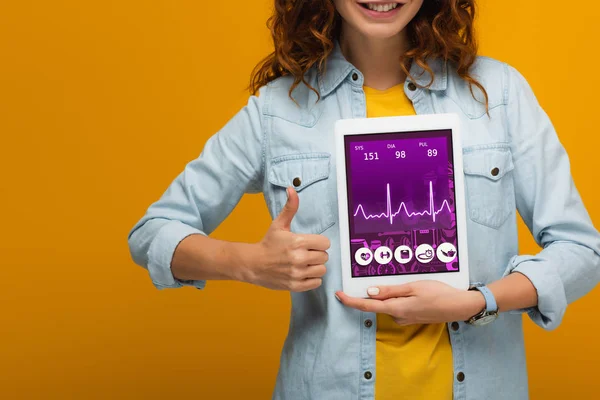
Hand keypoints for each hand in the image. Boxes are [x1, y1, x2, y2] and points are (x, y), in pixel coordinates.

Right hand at [249, 187, 330, 291]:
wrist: (252, 264)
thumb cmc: (268, 244)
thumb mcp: (278, 224)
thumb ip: (290, 208)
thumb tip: (292, 189)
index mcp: (298, 242)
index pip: (325, 243)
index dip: (319, 243)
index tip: (311, 243)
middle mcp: (299, 258)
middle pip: (324, 257)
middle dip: (317, 254)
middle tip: (306, 253)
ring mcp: (297, 273)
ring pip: (322, 270)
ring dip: (315, 267)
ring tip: (305, 264)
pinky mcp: (295, 285)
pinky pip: (316, 283)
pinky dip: (312, 279)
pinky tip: (303, 273)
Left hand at [335, 281, 485, 324]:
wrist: (459, 306)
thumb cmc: (438, 293)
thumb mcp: (413, 287)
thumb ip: (390, 291)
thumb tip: (370, 293)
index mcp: (396, 308)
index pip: (367, 306)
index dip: (350, 301)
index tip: (338, 295)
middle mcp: (398, 316)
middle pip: (376, 305)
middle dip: (371, 295)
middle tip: (373, 280)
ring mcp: (405, 319)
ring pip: (389, 305)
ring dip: (388, 296)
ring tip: (402, 283)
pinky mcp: (412, 317)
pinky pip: (398, 307)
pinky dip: (398, 299)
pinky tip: (409, 291)